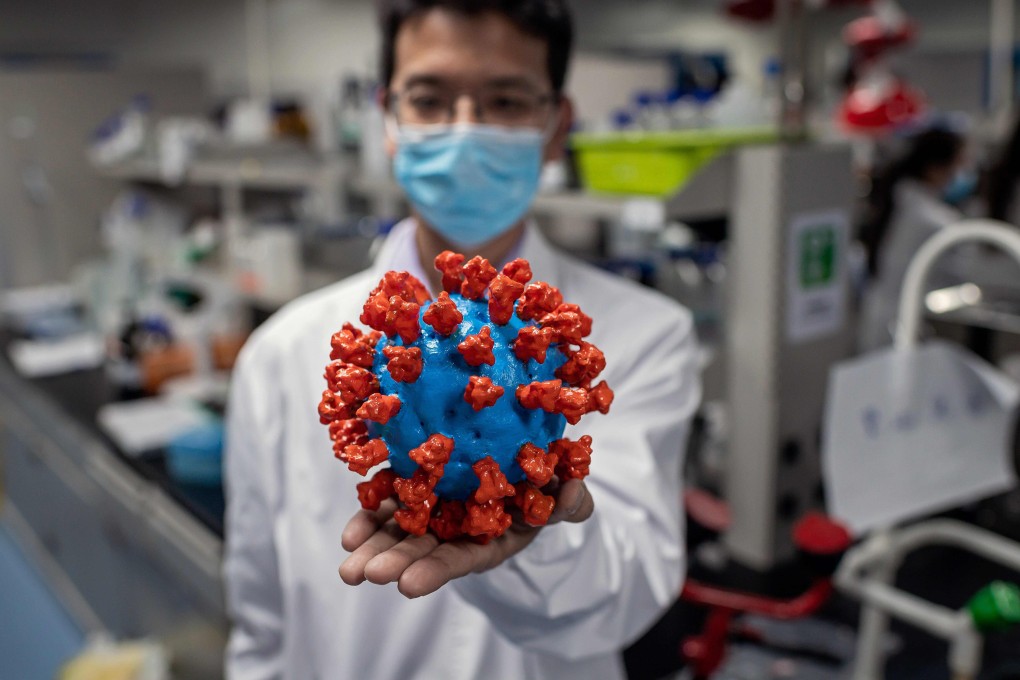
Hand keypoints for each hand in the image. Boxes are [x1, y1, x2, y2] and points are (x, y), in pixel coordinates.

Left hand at [338, 479, 594, 597]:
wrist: (522, 457)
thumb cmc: (547, 482)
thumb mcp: (565, 492)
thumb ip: (571, 500)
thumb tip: (574, 494)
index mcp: (491, 536)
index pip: (461, 558)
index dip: (436, 571)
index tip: (407, 586)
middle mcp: (457, 529)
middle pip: (422, 551)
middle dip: (394, 563)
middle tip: (365, 574)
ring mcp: (432, 508)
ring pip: (398, 532)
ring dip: (372, 548)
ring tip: (348, 567)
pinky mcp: (414, 483)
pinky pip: (388, 501)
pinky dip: (369, 516)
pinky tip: (350, 532)